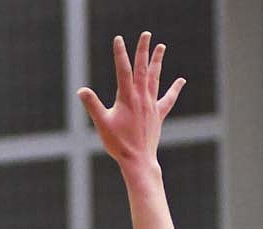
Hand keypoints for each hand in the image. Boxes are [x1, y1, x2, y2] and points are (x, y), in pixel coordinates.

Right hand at [77, 32, 184, 166]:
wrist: (138, 159)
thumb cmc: (118, 143)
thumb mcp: (101, 123)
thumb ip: (92, 105)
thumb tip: (81, 91)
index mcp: (127, 97)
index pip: (123, 70)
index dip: (120, 54)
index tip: (118, 40)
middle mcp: (141, 97)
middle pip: (142, 69)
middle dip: (143, 50)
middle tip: (146, 34)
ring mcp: (152, 105)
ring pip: (155, 78)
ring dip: (157, 62)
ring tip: (161, 47)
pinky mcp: (158, 114)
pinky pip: (168, 99)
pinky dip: (174, 89)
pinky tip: (181, 80)